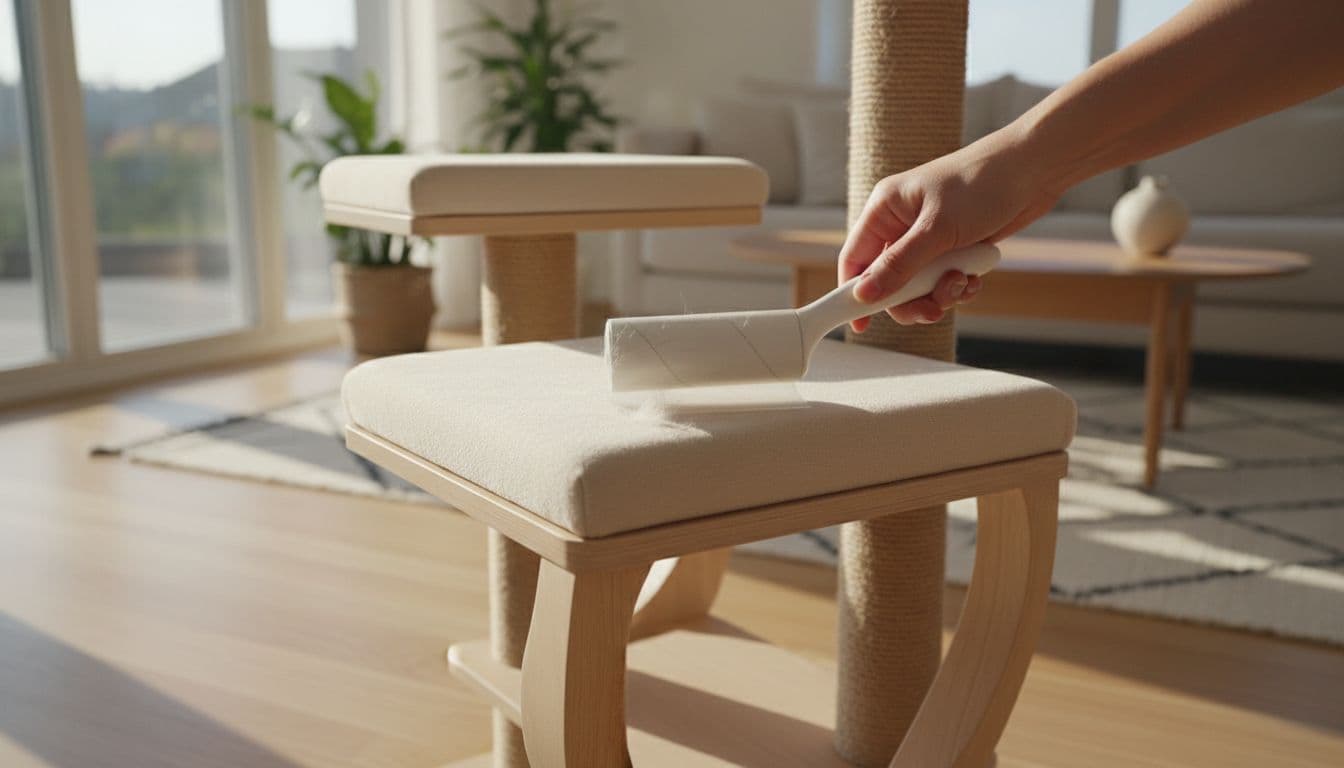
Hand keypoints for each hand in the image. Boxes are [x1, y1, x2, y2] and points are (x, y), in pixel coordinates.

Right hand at [837, 130, 1060, 331]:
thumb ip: (899, 265)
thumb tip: (865, 294)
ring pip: (918, 287)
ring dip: (941, 294)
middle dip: (912, 299)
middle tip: (933, 308)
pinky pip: (943, 282)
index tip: (860, 324)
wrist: (1034, 169)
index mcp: (885, 210)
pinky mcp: (953, 248)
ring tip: (963, 282)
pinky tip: (975, 277)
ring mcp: (928, 238)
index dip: (853, 293)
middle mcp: (902, 225)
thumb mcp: (936, 229)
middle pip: (888, 282)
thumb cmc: (981, 183)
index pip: (855, 259)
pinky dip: (958, 286)